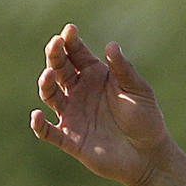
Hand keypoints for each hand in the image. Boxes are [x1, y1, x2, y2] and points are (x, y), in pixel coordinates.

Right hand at [30, 24, 170, 185]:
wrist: (149, 154)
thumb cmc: (146, 119)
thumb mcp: (138, 90)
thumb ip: (123, 70)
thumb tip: (111, 45)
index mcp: (96, 76)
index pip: (77, 54)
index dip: (71, 42)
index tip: (70, 30)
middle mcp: (80, 92)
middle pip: (60, 70)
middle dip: (55, 56)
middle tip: (56, 44)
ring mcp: (73, 114)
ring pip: (50, 95)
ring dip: (46, 84)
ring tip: (49, 74)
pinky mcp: (70, 139)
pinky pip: (48, 132)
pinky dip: (39, 125)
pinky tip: (37, 115)